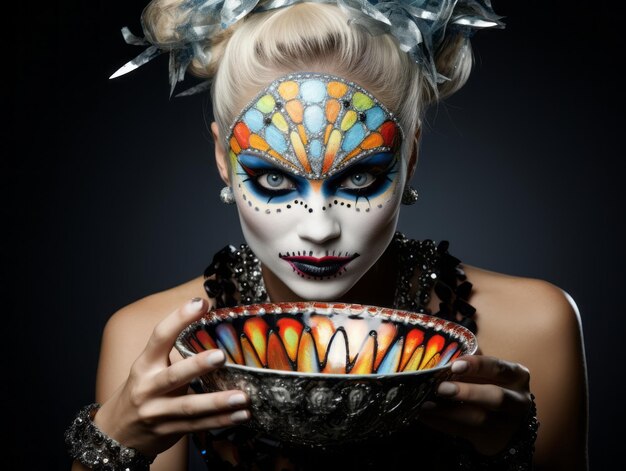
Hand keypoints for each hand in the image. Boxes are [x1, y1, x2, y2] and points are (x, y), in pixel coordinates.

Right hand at [93, 298, 249, 457]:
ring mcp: (157, 412)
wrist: (116, 431)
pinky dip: (221, 421)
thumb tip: (214, 328)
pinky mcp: (168, 430)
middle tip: (221, 356)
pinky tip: (241, 415)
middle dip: (197, 366)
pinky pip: (198, 426)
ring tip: (242, 397)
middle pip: (174, 376)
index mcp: (145, 364)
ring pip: (189, 407)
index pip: (159, 337)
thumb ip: (174, 351)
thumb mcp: (150, 366)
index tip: (201, 303)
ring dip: (217, 402)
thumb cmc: (143, 389)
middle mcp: (148, 387)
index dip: (179, 318)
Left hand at [419, 355, 532, 455]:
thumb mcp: (489, 373)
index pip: (498, 367)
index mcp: (516, 375)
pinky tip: (426, 415)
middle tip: (441, 388)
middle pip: (495, 396)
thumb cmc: (492, 386)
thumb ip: (472, 363)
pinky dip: (442, 423)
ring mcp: (507, 424)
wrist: (507, 423)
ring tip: (426, 405)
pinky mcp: (492, 440)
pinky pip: (465, 432)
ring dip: (449, 411)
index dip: (476, 365)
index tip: (454, 366)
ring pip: (479, 418)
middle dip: (467, 392)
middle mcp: (517, 400)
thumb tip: (444, 352)